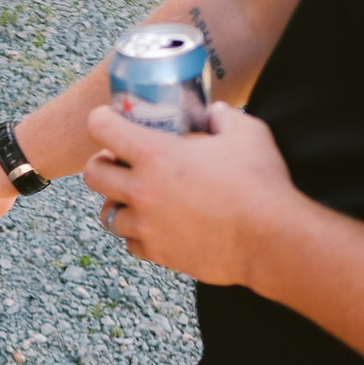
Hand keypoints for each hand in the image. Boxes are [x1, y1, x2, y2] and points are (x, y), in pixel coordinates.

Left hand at [83, 102, 302, 289]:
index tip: (106, 119)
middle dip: (101, 164)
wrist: (269, 240)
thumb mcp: (246, 134)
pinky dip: (137, 234)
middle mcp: (141, 191)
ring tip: (137, 198)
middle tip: (118, 162)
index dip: (101, 120)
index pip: (102, 129)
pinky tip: (155, 226)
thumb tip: (216, 111)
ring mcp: (146, 226)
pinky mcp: (157, 253)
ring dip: (119, 203)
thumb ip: (224, 118)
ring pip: (108, 215)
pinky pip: (131, 243)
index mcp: (155, 155)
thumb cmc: (259, 183)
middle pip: (93, 175)